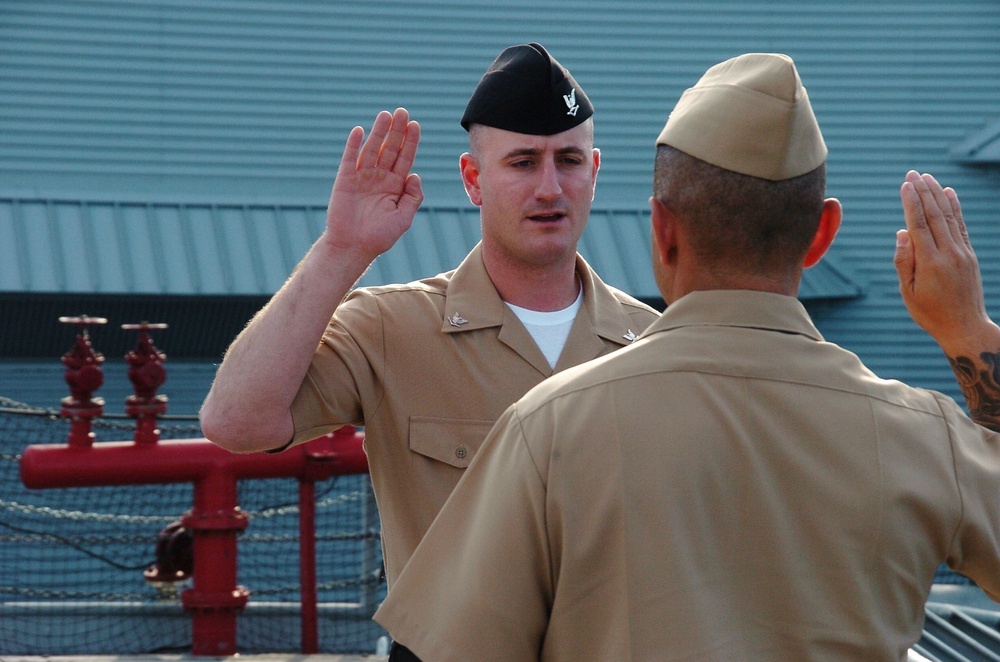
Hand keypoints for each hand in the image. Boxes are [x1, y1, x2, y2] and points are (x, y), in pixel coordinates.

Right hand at [323, 108, 423, 266]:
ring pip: (371, 149)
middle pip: (390, 149)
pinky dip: (354, 145)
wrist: (353, 247)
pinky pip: (350, 159)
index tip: (415, 125)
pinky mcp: (345, 180)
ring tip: (385, 115)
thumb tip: (415, 175)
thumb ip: (412, 197)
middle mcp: (379, 178)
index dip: (410, 142)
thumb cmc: (379, 237)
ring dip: (378, 132)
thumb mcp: (403, 218)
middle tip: (402, 112)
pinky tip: (360, 131)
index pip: (405, 158)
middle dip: (396, 131)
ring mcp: (362, 177)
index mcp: (395, 186)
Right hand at [895, 170, 999, 430]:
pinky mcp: (969, 255)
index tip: (905, 185)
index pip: (919, 225)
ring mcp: (962, 253)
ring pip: (949, 217)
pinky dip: (955, 208)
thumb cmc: (929, 313)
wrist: (964, 327)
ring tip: (929, 177)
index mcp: (930, 263)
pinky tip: (949, 193)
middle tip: (913, 173)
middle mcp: (949, 254)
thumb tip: (902, 233)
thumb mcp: (908, 292)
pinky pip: (961, 226)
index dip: (912, 203)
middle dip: (923, 192)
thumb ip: (903, 261)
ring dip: (938, 195)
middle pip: (935, 216)